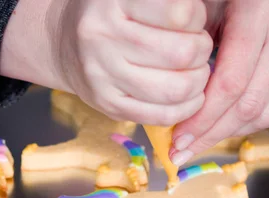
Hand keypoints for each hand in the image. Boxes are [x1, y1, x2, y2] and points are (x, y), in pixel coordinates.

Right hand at [55, 0, 213, 124]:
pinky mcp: (108, 105)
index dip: (197, 17)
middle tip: (199, 48)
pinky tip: (190, 96)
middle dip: (202, 51)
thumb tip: (203, 16)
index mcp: (113, 1)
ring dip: (198, 82)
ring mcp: (103, 75)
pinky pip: (161, 116)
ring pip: (175, 89)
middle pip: (182, 53)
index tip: (192, 21)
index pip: (179, 13)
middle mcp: (103, 38)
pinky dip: (187, 108)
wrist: (65, 44)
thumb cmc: (111, 14)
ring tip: (196, 71)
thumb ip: (167, 3)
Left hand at [170, 0, 268, 165]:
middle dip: (210, 135)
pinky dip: (247, 122)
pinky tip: (223, 128)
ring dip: (228, 134)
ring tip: (197, 146)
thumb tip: (169, 79)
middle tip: (181, 153)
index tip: (177, 136)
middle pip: (248, 105)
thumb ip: (194, 33)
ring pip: (266, 112)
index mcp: (259, 17)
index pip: (230, 84)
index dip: (202, 117)